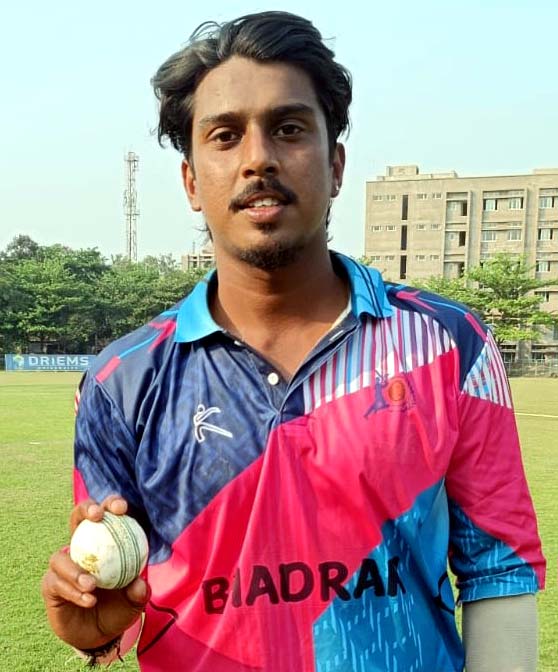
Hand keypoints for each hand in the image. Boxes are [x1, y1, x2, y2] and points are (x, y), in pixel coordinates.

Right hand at [41, 495, 149, 649]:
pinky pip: (57, 583)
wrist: (98, 634)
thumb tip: (140, 583)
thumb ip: (138, 592)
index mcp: (104, 540)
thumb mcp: (134, 601)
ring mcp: (63, 564)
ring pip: (60, 556)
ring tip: (91, 584)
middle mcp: (81, 546)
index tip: (122, 508)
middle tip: (97, 517)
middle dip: (86, 509)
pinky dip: (73, 591)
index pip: (106, 513)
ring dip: (76, 569)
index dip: (111, 504)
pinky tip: (89, 600)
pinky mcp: (50, 584)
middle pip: (77, 517)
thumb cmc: (118, 607)